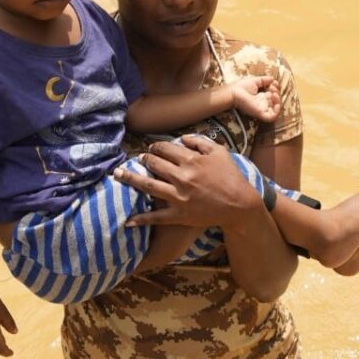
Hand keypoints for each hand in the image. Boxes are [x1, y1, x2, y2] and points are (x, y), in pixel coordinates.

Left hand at [117, 135, 264, 229]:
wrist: (240, 205)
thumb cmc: (231, 177)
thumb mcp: (219, 152)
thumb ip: (200, 141)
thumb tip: (182, 138)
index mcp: (191, 160)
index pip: (165, 149)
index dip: (155, 147)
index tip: (151, 149)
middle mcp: (181, 176)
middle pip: (154, 164)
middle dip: (144, 159)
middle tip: (139, 158)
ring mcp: (178, 196)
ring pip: (148, 186)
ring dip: (131, 179)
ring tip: (118, 174)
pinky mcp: (179, 214)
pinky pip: (156, 217)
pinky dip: (141, 219)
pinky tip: (127, 220)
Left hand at [229, 76, 280, 122]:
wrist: (234, 92)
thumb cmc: (241, 87)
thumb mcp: (255, 81)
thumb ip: (264, 80)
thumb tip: (273, 78)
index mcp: (261, 96)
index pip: (273, 94)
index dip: (276, 88)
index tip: (273, 82)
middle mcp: (262, 103)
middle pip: (276, 101)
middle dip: (277, 92)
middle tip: (271, 87)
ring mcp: (262, 109)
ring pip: (276, 110)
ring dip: (278, 101)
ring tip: (273, 94)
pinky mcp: (260, 114)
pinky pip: (272, 117)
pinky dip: (277, 111)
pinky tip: (276, 103)